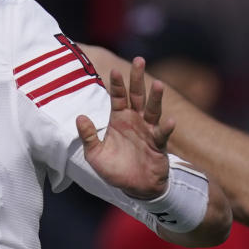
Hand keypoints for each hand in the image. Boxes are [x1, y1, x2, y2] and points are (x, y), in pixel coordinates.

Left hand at [76, 57, 174, 198]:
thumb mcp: (95, 154)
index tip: (114, 70)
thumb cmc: (114, 169)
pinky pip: (162, 134)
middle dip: (138, 79)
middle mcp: (135, 121)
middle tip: (139, 60)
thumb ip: (88, 136)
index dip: (117, 84)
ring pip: (153, 110)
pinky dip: (166, 128)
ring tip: (158, 84)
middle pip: (137, 95)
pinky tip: (169, 121)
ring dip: (156, 98)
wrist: (135, 188)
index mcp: (119, 119)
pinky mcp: (159, 145)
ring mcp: (148, 131)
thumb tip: (79, 117)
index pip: (117, 97)